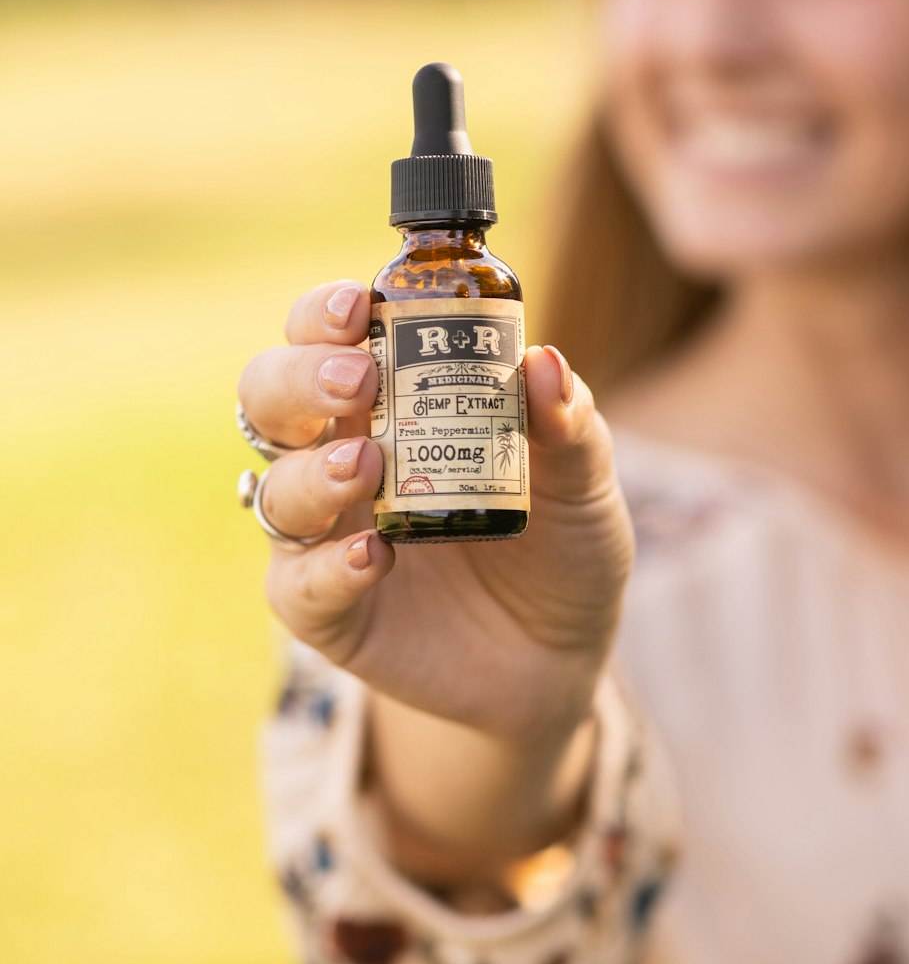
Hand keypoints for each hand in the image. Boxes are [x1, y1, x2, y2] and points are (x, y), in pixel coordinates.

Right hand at [237, 279, 633, 745]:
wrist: (562, 656)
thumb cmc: (561, 544)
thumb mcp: (584, 484)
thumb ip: (569, 426)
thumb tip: (545, 362)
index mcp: (390, 402)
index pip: (327, 337)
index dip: (324, 313)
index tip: (358, 307)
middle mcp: (341, 455)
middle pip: (270, 396)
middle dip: (298, 378)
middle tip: (358, 381)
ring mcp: (327, 535)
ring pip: (274, 488)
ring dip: (312, 472)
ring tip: (369, 468)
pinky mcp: (328, 612)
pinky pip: (298, 588)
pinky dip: (327, 569)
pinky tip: (374, 556)